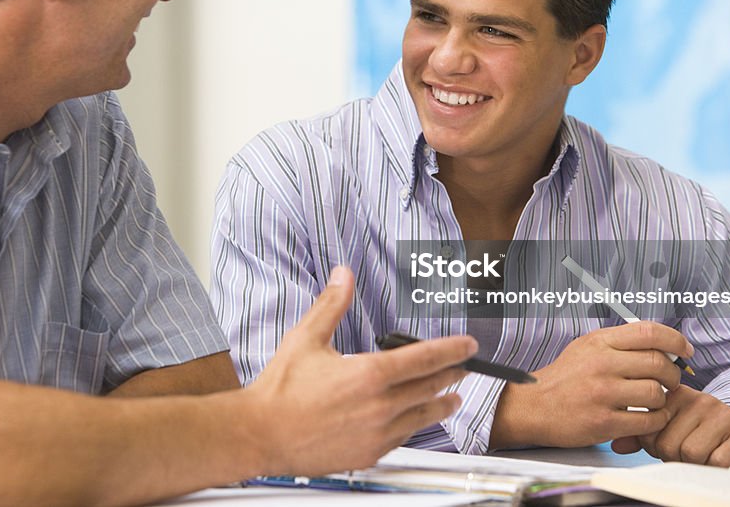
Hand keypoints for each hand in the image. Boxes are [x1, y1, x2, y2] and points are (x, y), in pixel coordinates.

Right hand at [246, 266, 476, 475]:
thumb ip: (331, 305)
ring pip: (423, 417)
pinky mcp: (369, 454)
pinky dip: (414, 426)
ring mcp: (377, 434)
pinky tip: (414, 421)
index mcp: (369, 374)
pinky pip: (403, 438)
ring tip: (452, 399)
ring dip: (441, 404)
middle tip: (464, 368)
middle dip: (451, 375)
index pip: (425, 357)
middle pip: (430, 387)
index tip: (469, 345)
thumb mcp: (306, 338)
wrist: (260, 435)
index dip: (453, 349)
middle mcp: (380, 406)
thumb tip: (343, 275)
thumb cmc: (279, 391)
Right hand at [490, 321, 692, 448]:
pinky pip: (648, 421)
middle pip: (658, 363)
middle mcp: (601, 364)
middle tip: (670, 381)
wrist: (533, 406)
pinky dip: (656, 421)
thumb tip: (661, 344)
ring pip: (656, 393)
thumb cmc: (563, 378)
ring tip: (654, 401)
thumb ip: (619, 344)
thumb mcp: (586, 348)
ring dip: (663, 400)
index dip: (675, 340)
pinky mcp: (604, 422)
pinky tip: (648, 418)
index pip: (649, 332)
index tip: (684, 350)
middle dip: (673, 374)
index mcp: (599, 342)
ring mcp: (602, 394)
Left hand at [612, 385, 729, 465]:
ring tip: (703, 455)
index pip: (648, 426)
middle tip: (686, 454)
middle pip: (666, 443)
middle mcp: (698, 399)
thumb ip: (642, 434)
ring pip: (689, 452)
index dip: (653, 444)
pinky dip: (714, 467)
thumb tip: (616, 444)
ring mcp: (722, 414)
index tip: (665, 444)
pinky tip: (719, 457)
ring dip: (694, 464)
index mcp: (676, 395)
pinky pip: (715, 461)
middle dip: (673, 457)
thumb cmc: (705, 432)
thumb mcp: (673, 428)